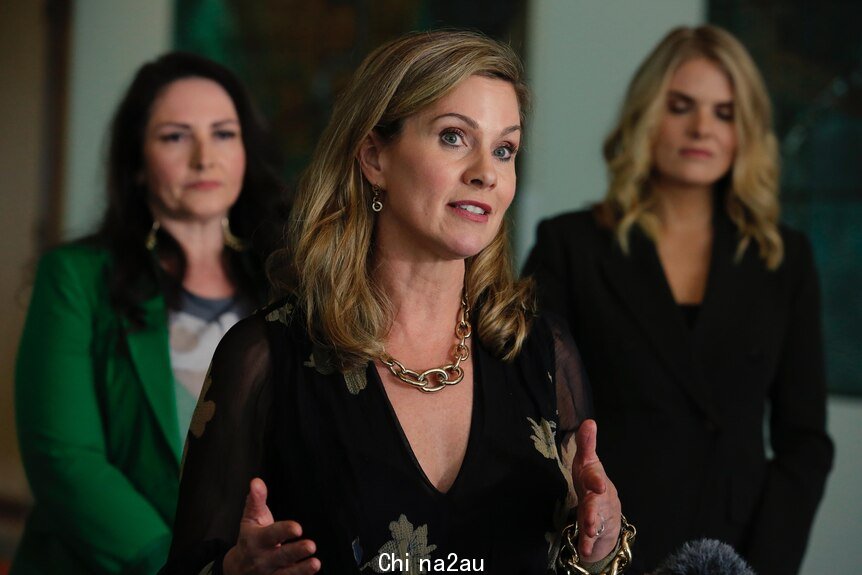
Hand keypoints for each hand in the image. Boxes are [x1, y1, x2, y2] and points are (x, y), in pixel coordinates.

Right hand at [223, 478, 320, 574]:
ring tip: (315, 563)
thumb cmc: (250, 538)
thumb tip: (256, 482)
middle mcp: (262, 558)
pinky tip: (312, 573)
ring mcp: (269, 573)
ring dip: (301, 570)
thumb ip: (256, 500)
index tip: (297, 528)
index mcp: (256, 540)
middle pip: (281, 556)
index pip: (271, 534)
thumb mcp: (250, 519)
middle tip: (311, 545)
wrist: (237, 569)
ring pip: (286, 574)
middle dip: (295, 551)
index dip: (284, 531)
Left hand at [572, 419, 621, 561]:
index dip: (596, 476)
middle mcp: (601, 496)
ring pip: (597, 519)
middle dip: (595, 502)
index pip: (595, 473)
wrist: (607, 516)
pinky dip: (587, 544)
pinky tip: (583, 549)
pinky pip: (591, 539)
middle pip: (597, 499)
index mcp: (595, 478)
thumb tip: (589, 421)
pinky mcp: (596, 532)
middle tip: (594, 498)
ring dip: (592, 522)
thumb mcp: (587, 462)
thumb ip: (587, 444)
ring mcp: (601, 515)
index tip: (599, 482)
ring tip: (588, 528)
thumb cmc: (592, 483)